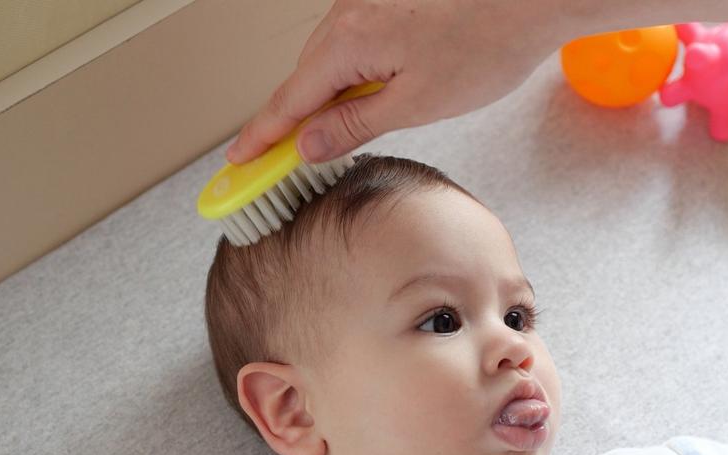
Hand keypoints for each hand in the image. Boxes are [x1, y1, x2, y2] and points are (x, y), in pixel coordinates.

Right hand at [225, 0, 563, 164]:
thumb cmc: (489, 43)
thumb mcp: (417, 104)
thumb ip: (355, 125)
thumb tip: (310, 143)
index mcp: (348, 41)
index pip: (288, 101)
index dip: (261, 137)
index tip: (238, 160)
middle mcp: (348, 15)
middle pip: (305, 80)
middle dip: (292, 123)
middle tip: (277, 165)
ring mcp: (366, 4)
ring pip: (331, 63)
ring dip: (327, 101)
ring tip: (333, 141)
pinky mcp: (387, 4)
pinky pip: (354, 46)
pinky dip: (351, 78)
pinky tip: (370, 99)